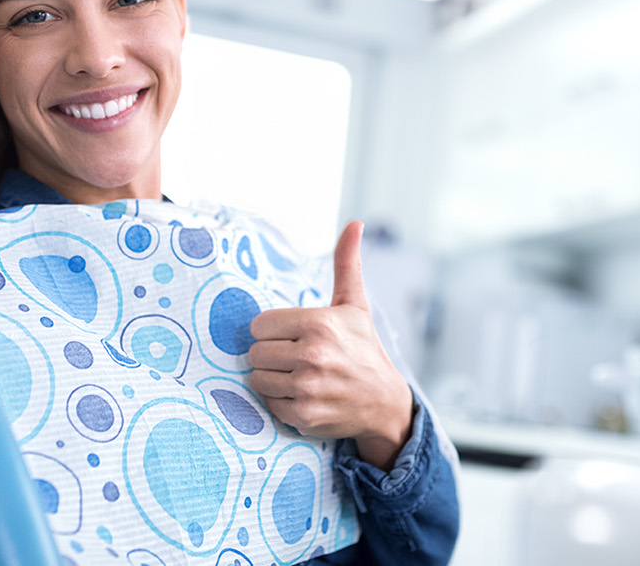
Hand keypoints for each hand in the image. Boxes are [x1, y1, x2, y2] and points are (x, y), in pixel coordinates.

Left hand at [247, 221, 414, 470]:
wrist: (384, 401)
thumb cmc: (364, 348)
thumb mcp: (355, 305)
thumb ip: (346, 263)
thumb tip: (354, 224)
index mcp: (319, 323)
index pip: (260, 325)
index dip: (273, 330)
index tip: (292, 335)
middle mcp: (312, 355)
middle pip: (255, 352)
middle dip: (271, 354)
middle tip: (296, 357)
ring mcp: (307, 387)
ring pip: (257, 377)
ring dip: (272, 378)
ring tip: (297, 375)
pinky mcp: (303, 414)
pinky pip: (267, 403)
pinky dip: (280, 400)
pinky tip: (302, 394)